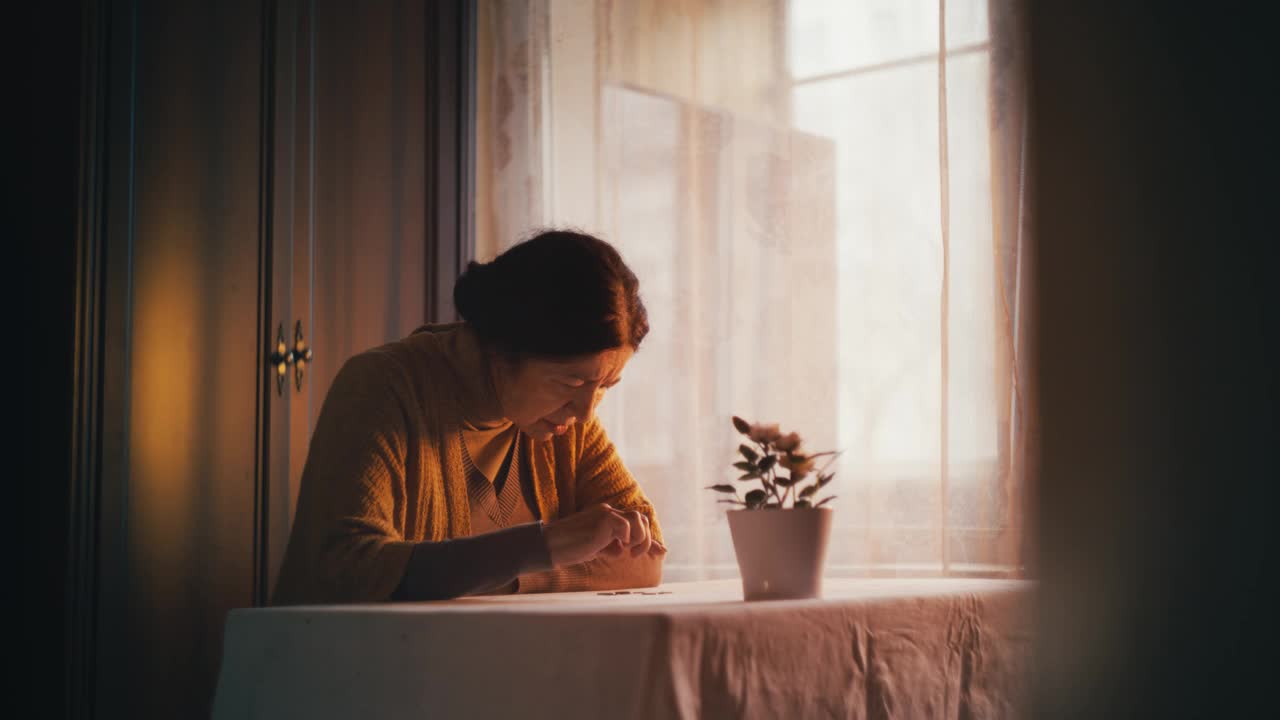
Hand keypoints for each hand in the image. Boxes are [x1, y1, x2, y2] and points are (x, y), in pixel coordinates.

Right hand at [542, 503, 666, 566]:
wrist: (550, 545)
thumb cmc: (570, 548)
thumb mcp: (597, 549)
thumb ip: (613, 547)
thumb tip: (627, 551)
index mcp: (607, 516)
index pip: (635, 522)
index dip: (649, 538)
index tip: (661, 552)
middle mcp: (609, 512)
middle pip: (641, 518)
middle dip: (645, 538)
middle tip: (633, 555)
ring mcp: (606, 514)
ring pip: (638, 519)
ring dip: (640, 537)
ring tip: (628, 552)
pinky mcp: (604, 520)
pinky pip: (626, 525)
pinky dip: (627, 537)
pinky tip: (617, 547)